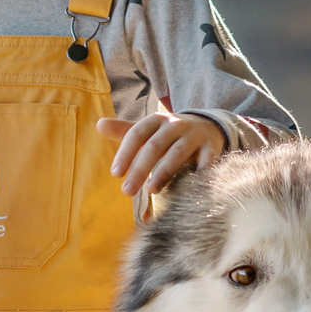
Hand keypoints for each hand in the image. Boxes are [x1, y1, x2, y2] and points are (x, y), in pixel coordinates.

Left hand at [97, 107, 224, 195]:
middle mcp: (176, 125)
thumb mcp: (149, 130)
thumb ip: (125, 131)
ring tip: (151, 191)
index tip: (116, 174)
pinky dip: (196, 175)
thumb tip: (99, 124)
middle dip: (140, 169)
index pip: (137, 134)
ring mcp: (195, 135)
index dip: (125, 153)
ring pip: (177, 154)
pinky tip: (186, 191)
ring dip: (163, 172)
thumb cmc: (170, 135)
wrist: (209, 127)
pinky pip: (204, 162)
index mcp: (157, 120)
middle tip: (127, 191)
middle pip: (155, 146)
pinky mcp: (212, 148)